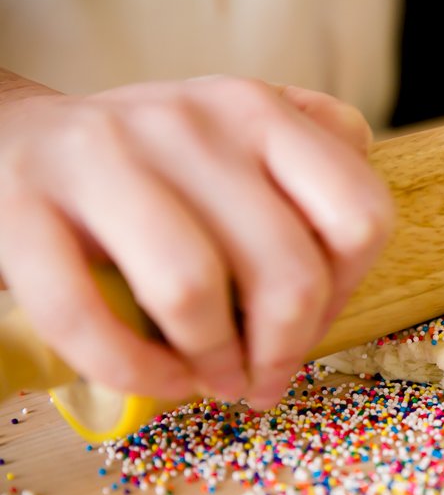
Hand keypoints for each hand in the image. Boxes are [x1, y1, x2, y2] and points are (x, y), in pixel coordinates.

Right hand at [0, 76, 392, 407]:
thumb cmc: (160, 168)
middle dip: (287, 349)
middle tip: (267, 376)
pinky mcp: (23, 206)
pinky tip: (159, 379)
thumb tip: (357, 242)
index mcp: (260, 114)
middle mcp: (191, 126)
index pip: (360, 215)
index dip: (349, 290)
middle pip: (290, 270)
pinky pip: (86, 317)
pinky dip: (134, 372)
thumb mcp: (246, 142)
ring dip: (216, 364)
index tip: (315, 319)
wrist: (24, 139)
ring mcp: (103, 159)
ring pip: (192, 290)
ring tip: (215, 380)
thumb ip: (313, 172)